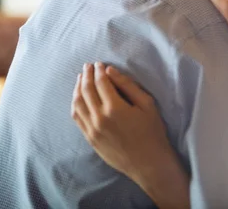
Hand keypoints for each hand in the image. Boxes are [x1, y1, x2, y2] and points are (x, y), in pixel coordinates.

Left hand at [71, 62, 175, 178]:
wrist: (148, 162)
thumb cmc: (152, 131)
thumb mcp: (147, 104)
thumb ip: (128, 86)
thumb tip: (110, 71)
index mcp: (114, 108)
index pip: (101, 83)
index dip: (99, 71)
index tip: (99, 63)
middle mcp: (99, 118)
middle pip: (86, 90)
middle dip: (87, 75)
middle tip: (88, 66)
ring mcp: (92, 129)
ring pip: (77, 103)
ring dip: (78, 88)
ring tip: (81, 78)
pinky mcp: (90, 138)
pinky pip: (77, 118)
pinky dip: (75, 104)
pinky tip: (78, 97)